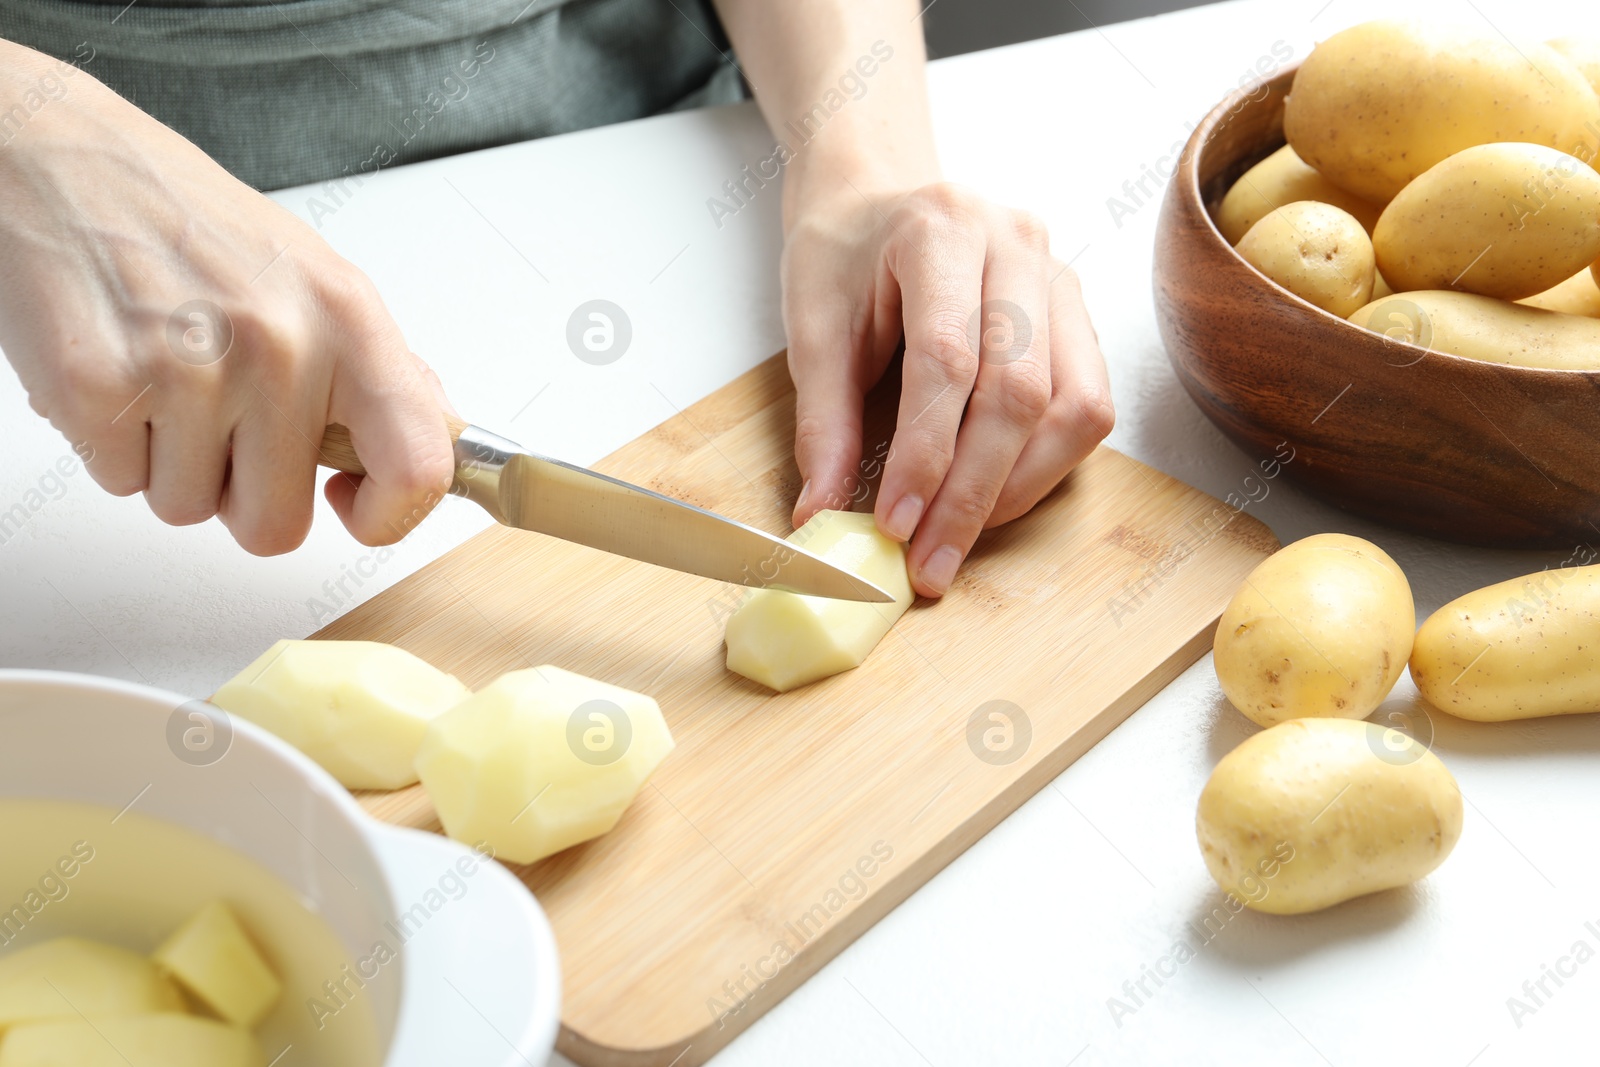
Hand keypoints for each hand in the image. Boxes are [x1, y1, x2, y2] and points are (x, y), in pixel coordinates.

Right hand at [0, 47, 453, 553]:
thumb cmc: (188, 221)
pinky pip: (122, 484)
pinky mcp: (96, 388)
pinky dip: (113, 445)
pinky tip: (117, 370)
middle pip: (276, 525)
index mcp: (347, 317)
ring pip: (190, 509)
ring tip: (161, 377)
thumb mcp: (314, 275)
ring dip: (172, 463)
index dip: (389, 515)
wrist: (57, 157)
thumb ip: (380, 368)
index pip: (417, 464)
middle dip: (241, 492)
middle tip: (219, 419)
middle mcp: (279, 344)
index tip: (350, 502)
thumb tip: (440, 438)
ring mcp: (187, 370)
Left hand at [783, 181, 1114, 597]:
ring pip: (1073, 405)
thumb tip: (823, 512)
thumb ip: (822, 421)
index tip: (895, 524)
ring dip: (1017, 487)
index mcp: (940, 228)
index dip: (924, 453)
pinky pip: (1088, 404)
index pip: (947, 359)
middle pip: (1018, 391)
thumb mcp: (811, 327)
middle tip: (929, 561)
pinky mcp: (1077, 315)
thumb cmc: (842, 256)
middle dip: (971, 493)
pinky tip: (992, 496)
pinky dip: (1045, 464)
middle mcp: (1016, 244)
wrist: (877, 200)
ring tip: (957, 538)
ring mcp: (1059, 277)